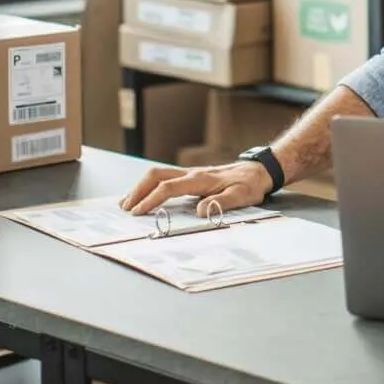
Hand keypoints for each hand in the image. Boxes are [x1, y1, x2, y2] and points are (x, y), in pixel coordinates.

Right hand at [119, 161, 272, 216]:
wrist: (259, 171)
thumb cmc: (250, 185)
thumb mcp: (241, 196)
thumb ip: (221, 203)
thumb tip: (200, 211)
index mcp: (201, 179)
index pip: (169, 188)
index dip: (151, 199)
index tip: (138, 212)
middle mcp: (192, 173)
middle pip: (156, 175)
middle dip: (138, 190)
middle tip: (125, 208)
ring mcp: (191, 173)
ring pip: (158, 174)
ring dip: (141, 187)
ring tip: (126, 202)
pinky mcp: (192, 177)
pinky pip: (165, 178)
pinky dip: (150, 186)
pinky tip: (145, 196)